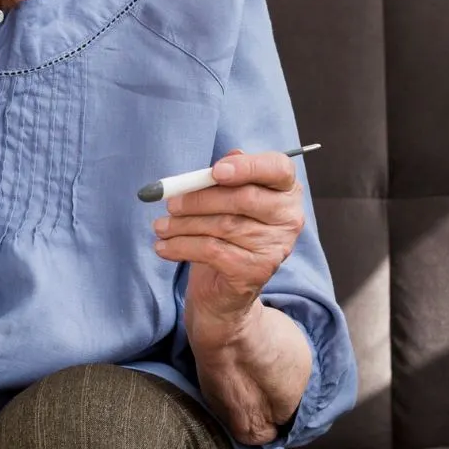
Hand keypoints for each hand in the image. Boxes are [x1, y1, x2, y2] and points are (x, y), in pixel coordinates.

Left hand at [152, 149, 306, 341]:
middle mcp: (289, 218)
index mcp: (286, 190)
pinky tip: (163, 247)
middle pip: (244, 198)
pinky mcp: (256, 271)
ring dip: (183, 225)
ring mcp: (276, 246)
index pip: (278, 169)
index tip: (215, 171)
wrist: (224, 289)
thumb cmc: (225, 233)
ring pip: (223, 225)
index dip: (248, 167)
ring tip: (160, 227)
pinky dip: (181, 246)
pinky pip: (212, 250)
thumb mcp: (224, 200)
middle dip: (200, 199)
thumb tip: (226, 159)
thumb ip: (226, 177)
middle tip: (170, 203)